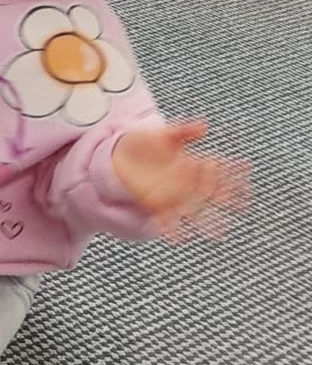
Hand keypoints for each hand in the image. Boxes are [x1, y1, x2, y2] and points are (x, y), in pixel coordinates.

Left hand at [111, 119, 251, 240]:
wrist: (117, 154)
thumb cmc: (144, 142)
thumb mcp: (164, 134)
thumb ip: (184, 131)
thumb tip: (204, 126)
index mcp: (191, 166)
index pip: (217, 170)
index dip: (232, 170)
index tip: (247, 169)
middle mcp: (186, 183)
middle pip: (211, 193)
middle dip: (228, 199)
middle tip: (244, 205)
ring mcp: (173, 195)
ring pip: (195, 211)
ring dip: (208, 222)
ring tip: (221, 231)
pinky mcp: (155, 204)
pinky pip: (166, 220)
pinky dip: (173, 229)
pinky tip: (180, 239)